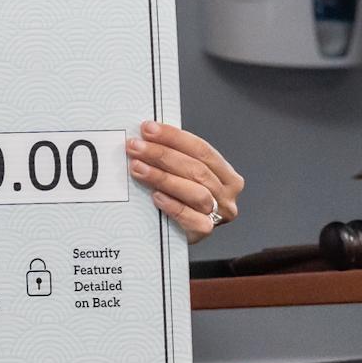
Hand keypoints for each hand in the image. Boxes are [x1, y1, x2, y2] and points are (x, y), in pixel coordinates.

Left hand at [127, 122, 244, 244]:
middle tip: (135, 147)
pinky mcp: (205, 231)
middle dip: (162, 154)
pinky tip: (156, 196)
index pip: (202, 149)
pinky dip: (174, 206)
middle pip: (197, 169)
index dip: (174, 137)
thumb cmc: (178, 198)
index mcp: (226, 174)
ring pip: (196, 192)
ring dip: (163, 177)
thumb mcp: (181, 175)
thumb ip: (173, 158)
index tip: (148, 129)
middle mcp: (226, 193)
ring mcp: (219, 214)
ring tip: (137, 168)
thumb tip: (146, 135)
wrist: (175, 234)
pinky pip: (192, 218)